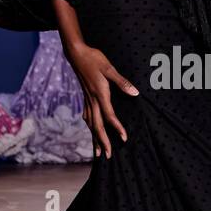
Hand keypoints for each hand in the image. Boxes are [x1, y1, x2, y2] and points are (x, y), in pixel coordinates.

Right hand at [67, 42, 138, 157]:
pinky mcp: (85, 97)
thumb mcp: (109, 68)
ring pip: (90, 124)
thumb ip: (122, 82)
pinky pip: (87, 116)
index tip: (124, 139)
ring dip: (95, 138)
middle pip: (97, 126)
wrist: (76, 53)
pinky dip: (90, 126)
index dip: (117, 128)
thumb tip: (135, 93)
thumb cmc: (94, 58)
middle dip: (103, 142)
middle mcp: (92, 100)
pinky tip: (91, 129)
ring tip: (98, 152)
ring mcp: (87, 100)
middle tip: (108, 156)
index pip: (109, 116)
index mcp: (99, 94)